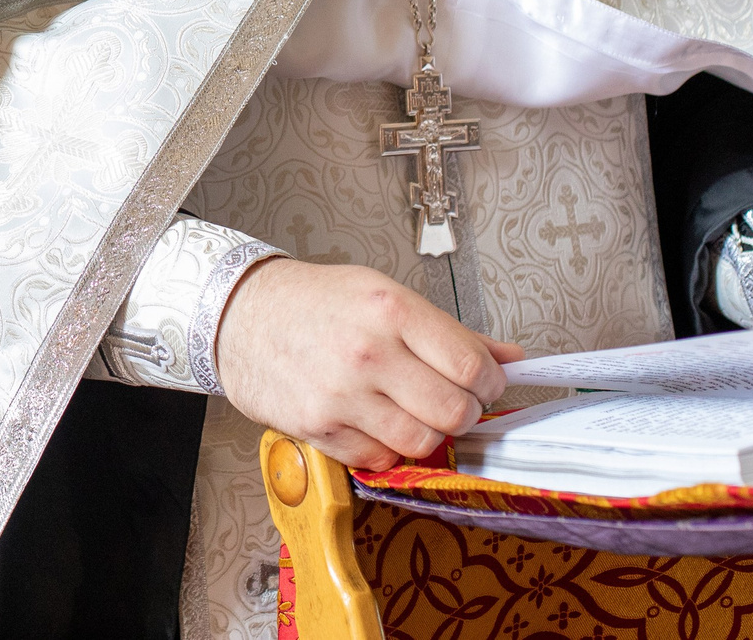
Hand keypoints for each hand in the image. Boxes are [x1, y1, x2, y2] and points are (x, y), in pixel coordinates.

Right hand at [213, 257, 523, 470]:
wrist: (240, 314)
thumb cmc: (316, 302)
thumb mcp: (385, 294)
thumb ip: (450, 332)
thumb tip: (511, 359)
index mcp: (391, 309)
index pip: (472, 368)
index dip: (490, 384)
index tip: (483, 384)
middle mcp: (368, 351)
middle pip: (454, 411)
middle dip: (462, 412)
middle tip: (448, 401)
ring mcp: (342, 394)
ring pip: (422, 442)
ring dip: (427, 433)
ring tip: (410, 412)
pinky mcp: (319, 427)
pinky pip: (380, 458)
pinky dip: (386, 447)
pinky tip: (375, 421)